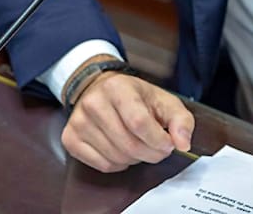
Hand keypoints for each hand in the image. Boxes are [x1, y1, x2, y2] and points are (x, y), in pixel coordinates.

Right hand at [61, 69, 193, 171]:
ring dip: (134, 159)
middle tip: (156, 148)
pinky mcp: (70, 138)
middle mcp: (94, 103)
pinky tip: (121, 149)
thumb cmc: (136, 97)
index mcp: (118, 88)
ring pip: (116, 157)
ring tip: (138, 144)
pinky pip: (101, 165)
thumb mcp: (164, 100)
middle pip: (128, 144)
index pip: (139, 123)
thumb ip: (181, 120)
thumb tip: (183, 143)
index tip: (168, 144)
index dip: (157, 140)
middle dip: (150, 153)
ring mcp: (78, 121)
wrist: (101, 89)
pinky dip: (117, 164)